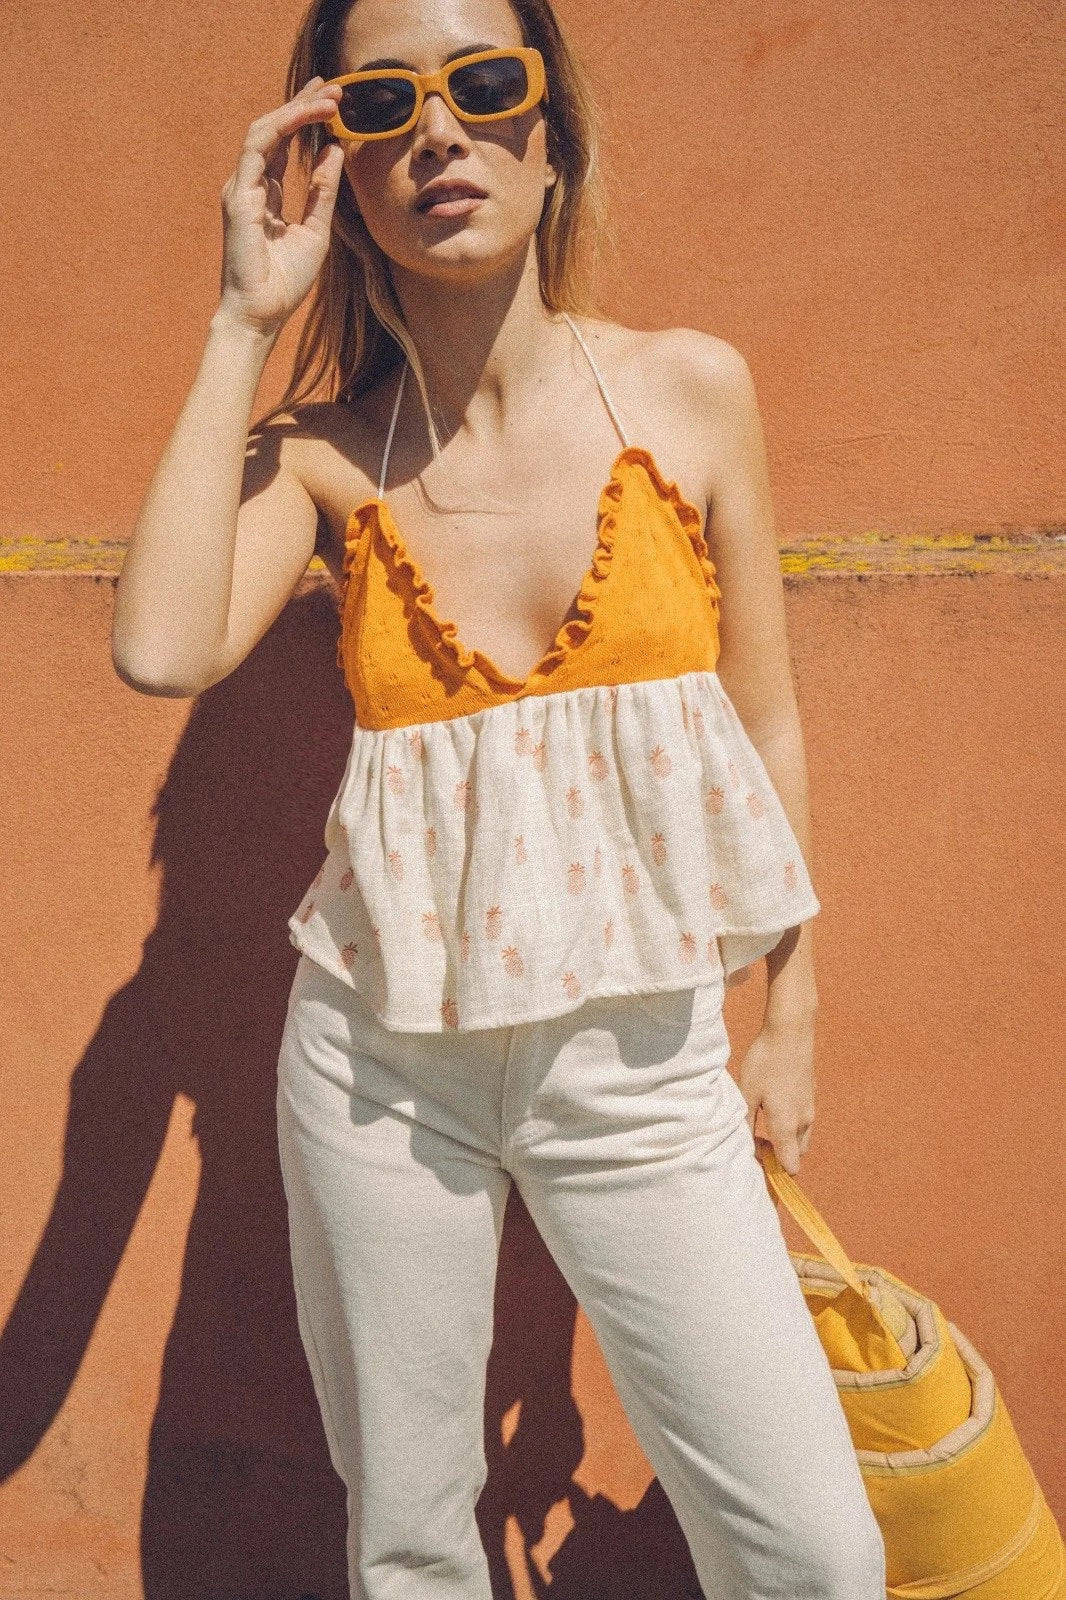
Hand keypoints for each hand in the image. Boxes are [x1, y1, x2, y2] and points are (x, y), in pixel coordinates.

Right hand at [217, 76, 345, 338]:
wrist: (262, 314)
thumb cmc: (285, 282)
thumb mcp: (316, 230)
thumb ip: (322, 191)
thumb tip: (335, 151)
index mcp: (265, 194)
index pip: (283, 144)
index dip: (305, 118)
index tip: (333, 101)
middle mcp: (249, 185)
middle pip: (274, 130)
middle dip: (302, 104)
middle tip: (333, 85)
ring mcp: (240, 188)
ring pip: (265, 131)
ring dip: (297, 109)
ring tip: (328, 97)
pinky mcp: (238, 196)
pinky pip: (259, 148)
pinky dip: (284, 127)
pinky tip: (310, 118)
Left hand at [735, 1009, 815, 1175]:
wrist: (791, 1032)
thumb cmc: (765, 1063)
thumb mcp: (747, 1094)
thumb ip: (745, 1124)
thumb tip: (745, 1147)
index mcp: (786, 1126)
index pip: (791, 1166)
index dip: (775, 1171)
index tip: (756, 1155)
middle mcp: (803, 1121)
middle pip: (797, 1154)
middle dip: (780, 1155)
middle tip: (757, 1136)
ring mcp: (810, 1108)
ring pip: (801, 1137)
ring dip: (785, 1138)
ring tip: (763, 1117)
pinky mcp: (811, 1096)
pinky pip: (803, 1121)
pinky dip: (791, 1123)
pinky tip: (773, 1102)